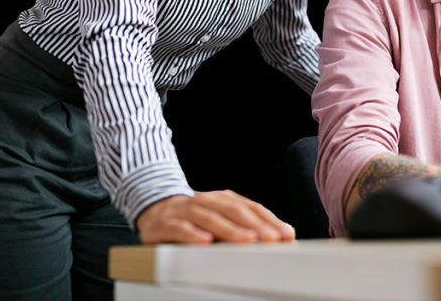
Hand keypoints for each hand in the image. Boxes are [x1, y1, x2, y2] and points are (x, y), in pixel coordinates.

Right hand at [135, 190, 296, 243]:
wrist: (155, 211)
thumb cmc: (195, 219)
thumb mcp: (221, 218)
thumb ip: (247, 224)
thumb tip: (284, 233)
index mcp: (222, 199)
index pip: (249, 207)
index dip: (268, 220)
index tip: (285, 234)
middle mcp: (206, 201)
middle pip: (232, 210)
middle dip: (253, 224)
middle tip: (271, 238)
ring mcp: (185, 210)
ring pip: (209, 218)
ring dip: (229, 229)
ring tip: (246, 240)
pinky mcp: (165, 224)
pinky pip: (179, 228)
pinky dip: (192, 234)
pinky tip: (205, 241)